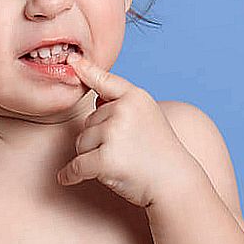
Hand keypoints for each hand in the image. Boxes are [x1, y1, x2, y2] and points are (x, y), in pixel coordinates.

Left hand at [55, 50, 199, 208]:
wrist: (175, 183)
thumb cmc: (161, 153)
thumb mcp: (149, 118)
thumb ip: (123, 106)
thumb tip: (95, 101)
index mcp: (135, 97)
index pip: (105, 81)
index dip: (87, 70)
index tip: (72, 60)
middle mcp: (123, 110)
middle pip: (88, 122)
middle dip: (98, 140)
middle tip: (126, 153)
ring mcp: (114, 133)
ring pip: (81, 143)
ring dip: (90, 157)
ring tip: (119, 164)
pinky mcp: (105, 158)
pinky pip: (76, 166)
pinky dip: (70, 175)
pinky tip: (68, 178)